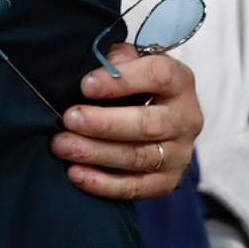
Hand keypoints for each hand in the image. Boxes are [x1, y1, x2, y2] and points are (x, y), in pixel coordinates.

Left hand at [52, 43, 200, 200]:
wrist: (155, 115)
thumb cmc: (134, 82)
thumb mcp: (129, 61)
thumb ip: (116, 60)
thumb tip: (96, 68)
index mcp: (179, 81)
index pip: (158, 76)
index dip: (122, 81)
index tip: (85, 85)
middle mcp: (186, 118)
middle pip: (148, 124)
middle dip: (104, 123)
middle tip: (69, 119)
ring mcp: (180, 153)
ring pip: (139, 157)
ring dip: (96, 153)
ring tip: (62, 145)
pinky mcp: (168, 181)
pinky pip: (136, 187)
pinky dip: (104, 184)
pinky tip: (76, 174)